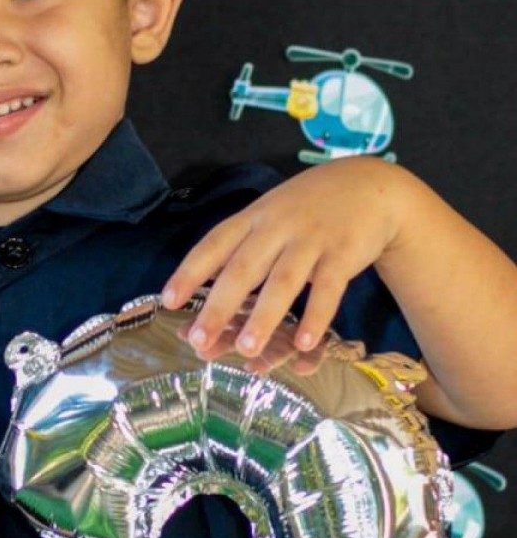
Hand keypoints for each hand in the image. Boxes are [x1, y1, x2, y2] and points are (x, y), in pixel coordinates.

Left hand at [159, 159, 407, 363]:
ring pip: (283, 281)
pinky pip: (328, 289)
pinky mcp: (344, 253)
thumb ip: (240, 247)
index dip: (189, 272)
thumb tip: (203, 291)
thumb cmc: (307, 209)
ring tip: (247, 351)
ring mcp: (312, 239)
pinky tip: (305, 345)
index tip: (168, 302)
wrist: (370, 186)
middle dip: (219, 306)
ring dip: (264, 317)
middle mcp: (277, 226)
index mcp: (253, 218)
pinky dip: (316, 317)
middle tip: (199, 340)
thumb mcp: (268, 216)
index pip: (213, 244)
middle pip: (243, 268)